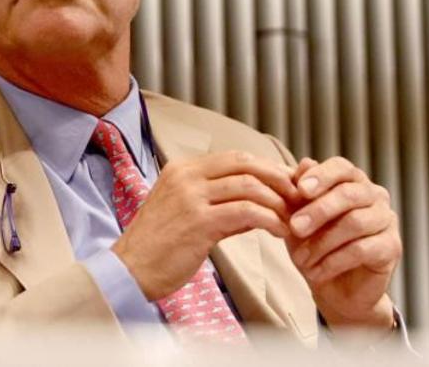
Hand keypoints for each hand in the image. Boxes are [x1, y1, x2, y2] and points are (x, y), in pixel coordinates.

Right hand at [112, 151, 298, 300]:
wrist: (129, 270)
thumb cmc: (159, 247)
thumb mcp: (189, 214)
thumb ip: (222, 204)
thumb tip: (261, 203)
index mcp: (182, 169)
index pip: (235, 157)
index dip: (266, 168)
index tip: (287, 184)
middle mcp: (186, 176)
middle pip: (245, 163)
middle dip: (278, 177)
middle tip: (299, 195)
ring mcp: (191, 196)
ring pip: (249, 186)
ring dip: (278, 201)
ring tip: (293, 218)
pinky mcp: (198, 221)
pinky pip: (246, 212)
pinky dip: (270, 220)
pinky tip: (279, 231)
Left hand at [285, 157, 400, 329]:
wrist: (332, 288)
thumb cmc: (314, 246)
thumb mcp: (297, 219)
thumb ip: (299, 194)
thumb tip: (304, 163)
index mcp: (352, 181)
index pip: (341, 167)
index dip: (321, 175)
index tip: (300, 189)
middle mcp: (374, 196)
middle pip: (349, 194)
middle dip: (318, 210)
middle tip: (295, 227)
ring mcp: (386, 220)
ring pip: (355, 222)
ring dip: (322, 242)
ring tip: (300, 259)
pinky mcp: (392, 247)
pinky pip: (362, 249)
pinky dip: (334, 261)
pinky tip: (317, 272)